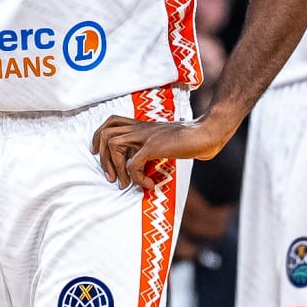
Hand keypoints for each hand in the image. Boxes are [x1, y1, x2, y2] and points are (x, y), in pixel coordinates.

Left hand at [91, 109, 229, 189]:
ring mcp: (146, 136)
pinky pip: (132, 163)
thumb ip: (153, 149)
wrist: (207, 133)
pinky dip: (136, 177)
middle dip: (103, 157)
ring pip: (113, 144)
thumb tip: (146, 168)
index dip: (99, 136)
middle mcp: (140, 128)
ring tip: (125, 183)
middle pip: (106, 132)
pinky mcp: (153, 146)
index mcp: (142, 126)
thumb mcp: (166, 142)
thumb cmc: (190, 140)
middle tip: (110, 177)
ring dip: (115, 167)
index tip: (99, 153)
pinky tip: (148, 184)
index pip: (111, 121)